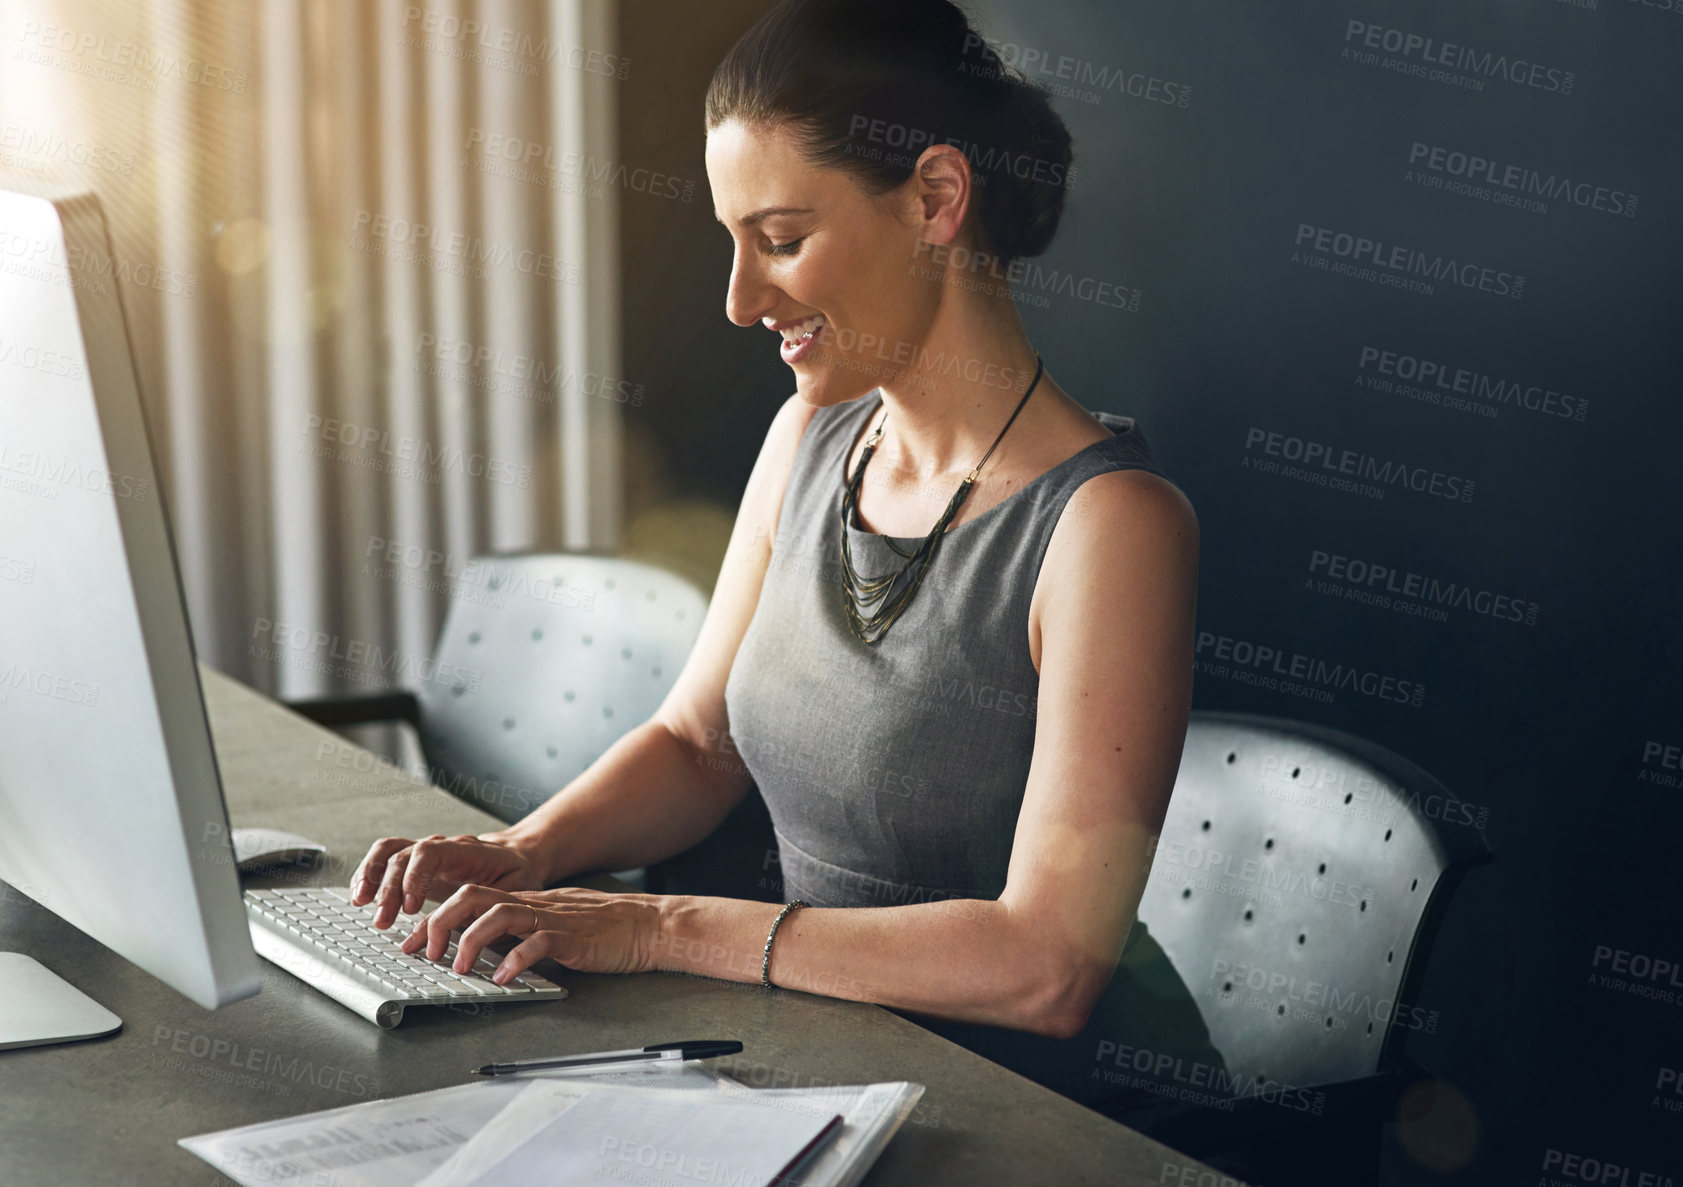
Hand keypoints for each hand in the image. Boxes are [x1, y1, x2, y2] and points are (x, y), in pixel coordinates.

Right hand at [350, 833, 539, 928]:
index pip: (431, 854)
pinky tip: (361, 894)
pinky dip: (369, 873)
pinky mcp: (416, 863)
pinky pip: (386, 857)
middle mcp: (442, 846)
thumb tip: (480, 934)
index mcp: (466, 851)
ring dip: (372, 876)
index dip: (415, 879)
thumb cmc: (517, 875)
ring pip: (390, 851)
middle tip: (383, 920)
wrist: (518, 856)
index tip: (410, 909)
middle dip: (389, 888)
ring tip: (360, 903)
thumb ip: (495, 907)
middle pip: (405, 855)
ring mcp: (426, 852)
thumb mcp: (516, 891)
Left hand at [399, 885, 663, 982]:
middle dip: (440, 922)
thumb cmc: (603, 930)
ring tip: (459, 967)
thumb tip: (484, 953)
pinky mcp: (571, 937)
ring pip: (499, 915)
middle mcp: (533, 905)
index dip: (434, 918)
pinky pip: (538, 943)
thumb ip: (520, 933)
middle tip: (423, 951)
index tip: (408, 941)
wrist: (648, 926)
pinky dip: (515, 960)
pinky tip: (502, 978)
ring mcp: (551, 919)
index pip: (468, 898)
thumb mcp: (552, 926)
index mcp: (525, 902)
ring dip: (471, 941)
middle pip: (474, 897)